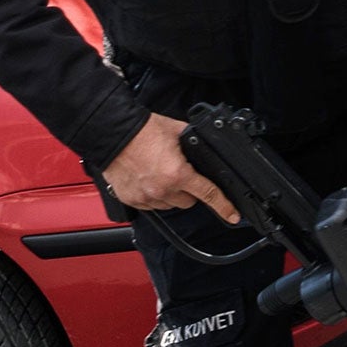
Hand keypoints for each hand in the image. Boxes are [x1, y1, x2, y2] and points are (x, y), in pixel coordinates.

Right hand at [105, 113, 239, 221]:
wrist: (113, 131)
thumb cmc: (142, 130)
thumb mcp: (179, 132)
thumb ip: (196, 145)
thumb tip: (206, 152)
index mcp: (177, 174)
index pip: (208, 194)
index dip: (224, 206)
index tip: (232, 216)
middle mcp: (161, 189)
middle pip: (189, 202)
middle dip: (190, 191)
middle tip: (181, 174)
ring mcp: (145, 197)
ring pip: (169, 205)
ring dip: (171, 194)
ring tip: (162, 174)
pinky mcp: (130, 199)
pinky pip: (151, 205)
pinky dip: (153, 196)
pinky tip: (149, 179)